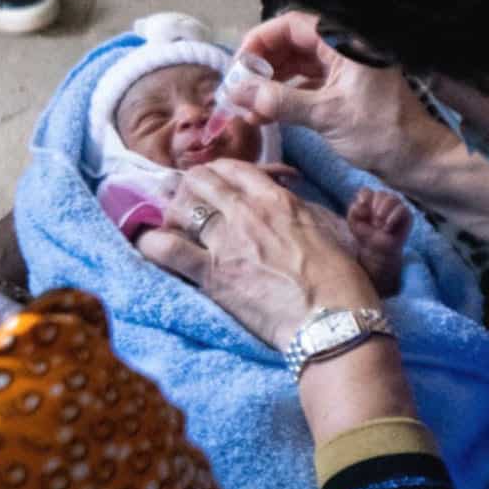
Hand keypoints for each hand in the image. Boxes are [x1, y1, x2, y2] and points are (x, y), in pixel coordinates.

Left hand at [149, 159, 378, 348]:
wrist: (335, 320)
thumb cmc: (341, 280)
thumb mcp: (325, 229)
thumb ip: (298, 211)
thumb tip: (287, 203)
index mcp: (277, 199)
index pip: (233, 168)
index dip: (219, 174)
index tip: (216, 185)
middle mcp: (247, 212)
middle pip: (202, 180)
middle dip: (191, 188)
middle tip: (189, 202)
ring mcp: (227, 242)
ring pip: (182, 207)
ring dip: (173, 213)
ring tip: (172, 224)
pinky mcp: (213, 274)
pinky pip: (168, 250)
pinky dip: (152, 244)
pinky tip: (147, 243)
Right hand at [232, 11, 451, 187]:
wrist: (419, 160)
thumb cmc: (380, 133)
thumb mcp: (326, 115)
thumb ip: (279, 100)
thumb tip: (236, 92)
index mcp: (345, 42)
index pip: (292, 25)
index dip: (260, 41)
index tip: (238, 67)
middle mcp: (344, 49)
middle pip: (292, 44)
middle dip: (262, 66)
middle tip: (238, 91)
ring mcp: (345, 70)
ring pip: (298, 66)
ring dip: (271, 85)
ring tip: (248, 109)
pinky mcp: (344, 90)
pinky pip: (308, 84)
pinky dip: (286, 97)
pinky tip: (266, 115)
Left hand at [345, 187, 409, 296]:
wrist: (377, 250)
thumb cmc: (365, 234)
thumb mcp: (353, 223)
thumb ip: (353, 211)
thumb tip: (361, 204)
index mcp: (370, 199)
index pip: (367, 191)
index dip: (364, 197)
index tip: (362, 206)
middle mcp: (384, 200)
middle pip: (381, 194)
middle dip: (375, 208)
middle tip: (373, 223)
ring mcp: (396, 206)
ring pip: (393, 198)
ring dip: (384, 212)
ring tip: (379, 225)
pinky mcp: (406, 215)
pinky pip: (402, 208)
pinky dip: (393, 217)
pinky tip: (387, 228)